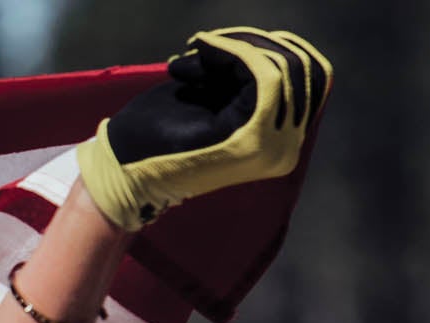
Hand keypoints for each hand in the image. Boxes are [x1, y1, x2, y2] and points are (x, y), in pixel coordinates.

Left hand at [77, 28, 330, 230]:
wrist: (120, 171)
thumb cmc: (154, 133)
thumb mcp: (211, 98)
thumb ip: (245, 80)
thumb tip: (269, 44)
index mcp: (279, 140)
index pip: (309, 76)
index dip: (270, 48)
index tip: (217, 47)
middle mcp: (284, 147)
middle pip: (301, 67)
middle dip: (253, 44)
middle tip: (205, 48)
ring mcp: (271, 145)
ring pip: (284, 66)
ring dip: (238, 46)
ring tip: (195, 54)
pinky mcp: (250, 137)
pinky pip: (263, 74)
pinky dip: (231, 51)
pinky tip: (197, 52)